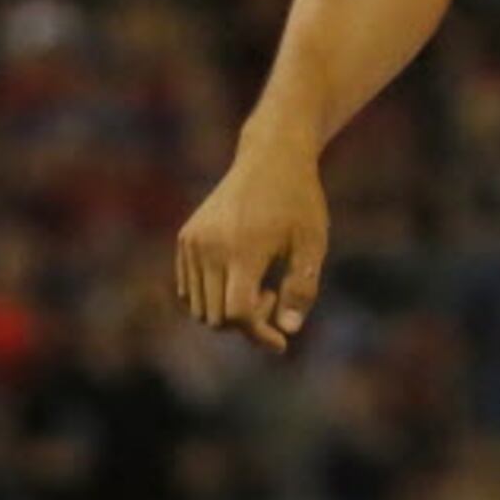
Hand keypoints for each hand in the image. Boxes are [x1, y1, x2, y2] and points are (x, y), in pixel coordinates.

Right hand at [175, 142, 328, 354]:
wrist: (271, 156)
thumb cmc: (299, 201)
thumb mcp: (313, 243)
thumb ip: (302, 288)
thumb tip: (288, 330)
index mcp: (243, 248)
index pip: (237, 313)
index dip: (259, 334)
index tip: (281, 342)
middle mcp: (210, 247)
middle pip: (216, 317)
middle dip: (246, 322)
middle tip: (274, 295)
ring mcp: (193, 242)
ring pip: (199, 309)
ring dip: (227, 312)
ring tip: (258, 284)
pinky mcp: (186, 238)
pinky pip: (188, 290)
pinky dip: (210, 298)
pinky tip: (238, 278)